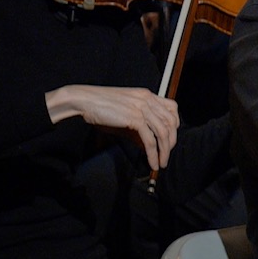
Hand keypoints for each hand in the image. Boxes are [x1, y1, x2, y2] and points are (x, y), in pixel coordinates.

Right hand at [46, 85, 179, 169]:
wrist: (83, 100)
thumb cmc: (100, 108)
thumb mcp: (124, 115)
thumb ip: (138, 129)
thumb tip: (148, 146)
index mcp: (147, 95)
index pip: (172, 108)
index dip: (175, 124)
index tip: (171, 137)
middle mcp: (147, 100)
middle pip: (171, 122)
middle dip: (171, 141)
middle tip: (166, 155)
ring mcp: (142, 108)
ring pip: (163, 132)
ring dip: (164, 151)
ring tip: (160, 163)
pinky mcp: (134, 118)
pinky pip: (149, 140)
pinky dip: (153, 153)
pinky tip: (152, 162)